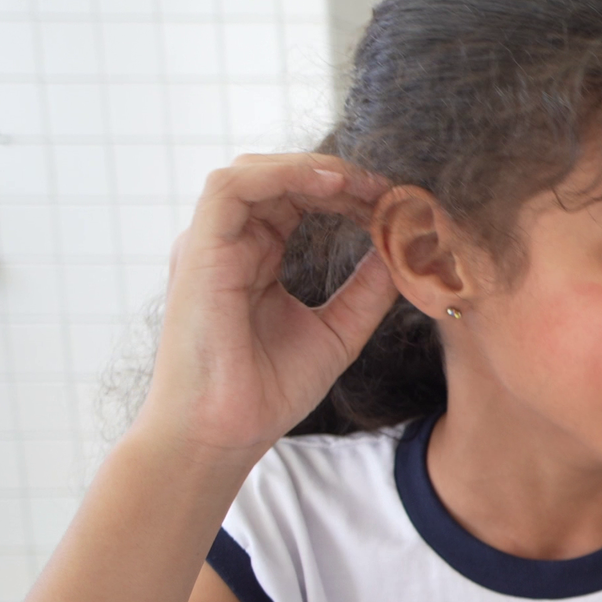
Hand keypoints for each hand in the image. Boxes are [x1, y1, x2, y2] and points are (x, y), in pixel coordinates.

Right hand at [135, 154, 396, 461]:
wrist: (225, 432)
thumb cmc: (268, 391)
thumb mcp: (337, 331)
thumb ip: (366, 290)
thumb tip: (402, 254)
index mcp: (254, 259)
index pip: (298, 203)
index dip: (347, 195)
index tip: (393, 204)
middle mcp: (228, 245)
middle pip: (279, 181)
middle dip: (337, 177)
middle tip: (387, 189)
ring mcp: (210, 245)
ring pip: (254, 172)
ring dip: (312, 169)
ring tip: (363, 183)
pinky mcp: (200, 250)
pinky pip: (231, 187)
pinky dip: (282, 175)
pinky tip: (331, 186)